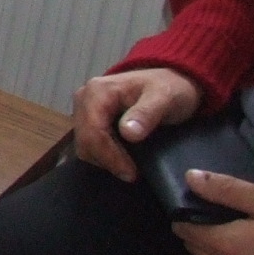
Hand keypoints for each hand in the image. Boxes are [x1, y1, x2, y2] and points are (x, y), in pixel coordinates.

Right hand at [72, 67, 200, 180]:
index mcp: (98, 91)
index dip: (109, 155)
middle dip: (106, 159)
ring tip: (128, 166)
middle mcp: (84, 97)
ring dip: (103, 159)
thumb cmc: (169, 88)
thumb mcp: (165, 98)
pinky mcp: (87, 118)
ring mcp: (84, 108)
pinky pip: (87, 143)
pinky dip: (102, 154)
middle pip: (84, 139)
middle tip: (132, 173)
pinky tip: (121, 156)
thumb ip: (147, 113)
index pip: (92, 130)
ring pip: (83, 144)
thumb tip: (128, 133)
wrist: (170, 81)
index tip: (131, 172)